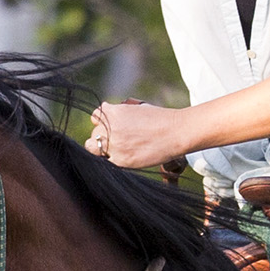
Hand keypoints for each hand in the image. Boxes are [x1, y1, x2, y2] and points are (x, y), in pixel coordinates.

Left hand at [85, 100, 204, 172]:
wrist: (175, 132)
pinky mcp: (121, 160)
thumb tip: (108, 119)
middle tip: (119, 140)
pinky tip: (126, 156)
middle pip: (95, 134)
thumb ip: (119, 114)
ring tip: (119, 149)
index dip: (103, 122)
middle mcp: (109, 128)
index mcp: (112, 112)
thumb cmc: (159, 119)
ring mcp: (113, 145)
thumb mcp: (136, 108)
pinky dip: (114, 159)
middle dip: (103, 137)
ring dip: (103, 149)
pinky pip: (106, 162)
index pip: (95, 117)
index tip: (111, 126)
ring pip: (94, 148)